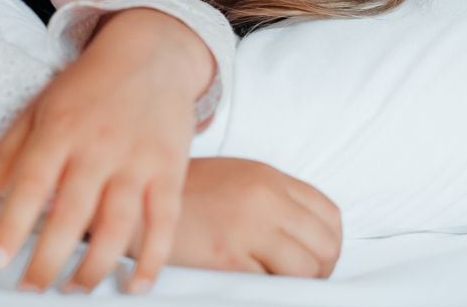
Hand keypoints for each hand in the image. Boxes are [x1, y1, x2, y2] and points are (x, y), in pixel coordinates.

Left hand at [0, 8, 214, 293]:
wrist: (150, 54)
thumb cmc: (89, 85)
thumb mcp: (39, 109)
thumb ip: (5, 155)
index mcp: (60, 130)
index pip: (31, 183)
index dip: (12, 225)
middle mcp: (98, 147)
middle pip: (71, 214)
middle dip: (48, 261)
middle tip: (31, 287)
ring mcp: (137, 161)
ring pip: (117, 227)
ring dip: (93, 268)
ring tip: (74, 288)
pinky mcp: (170, 171)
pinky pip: (164, 223)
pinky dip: (151, 260)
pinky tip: (134, 286)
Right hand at [130, 158, 341, 277]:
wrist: (136, 205)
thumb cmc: (187, 197)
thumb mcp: (236, 179)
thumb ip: (274, 198)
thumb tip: (311, 239)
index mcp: (268, 178)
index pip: (330, 215)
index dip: (329, 244)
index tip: (314, 259)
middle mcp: (264, 198)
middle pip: (326, 244)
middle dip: (321, 269)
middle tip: (298, 279)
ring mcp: (247, 227)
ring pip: (307, 269)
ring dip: (299, 284)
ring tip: (276, 283)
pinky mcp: (228, 256)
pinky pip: (272, 284)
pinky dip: (268, 289)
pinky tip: (249, 282)